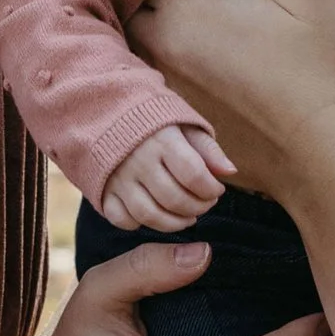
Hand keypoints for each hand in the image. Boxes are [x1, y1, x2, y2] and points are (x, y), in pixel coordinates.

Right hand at [98, 120, 233, 235]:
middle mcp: (138, 160)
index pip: (194, 175)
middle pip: (174, 199)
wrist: (107, 111)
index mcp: (162, 139)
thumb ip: (208, 148)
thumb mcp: (185, 124)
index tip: (216, 189)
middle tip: (204, 204)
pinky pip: (121, 219)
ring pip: (149, 215)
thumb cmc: (155, 120)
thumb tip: (230, 172)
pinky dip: (140, 224)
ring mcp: (118, 178)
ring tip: (187, 217)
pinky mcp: (103, 190)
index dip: (211, 189)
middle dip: (198, 208)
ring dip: (174, 223)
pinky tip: (155, 216)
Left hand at [128, 0, 334, 205]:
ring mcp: (162, 88)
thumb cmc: (325, 72)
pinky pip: (146, 73)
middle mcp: (159, 49)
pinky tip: (190, 51)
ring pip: (133, 36)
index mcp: (185, 11)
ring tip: (178, 3)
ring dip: (146, 16)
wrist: (328, 162)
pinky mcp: (174, 117)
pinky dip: (157, 55)